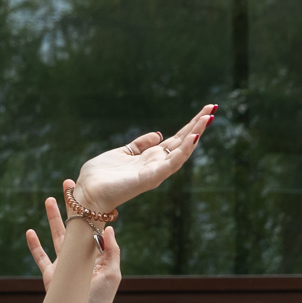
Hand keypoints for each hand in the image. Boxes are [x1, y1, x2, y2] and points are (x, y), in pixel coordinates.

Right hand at [27, 195, 119, 302]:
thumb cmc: (101, 300)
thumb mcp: (113, 273)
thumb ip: (112, 250)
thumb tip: (108, 228)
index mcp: (94, 254)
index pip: (91, 226)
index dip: (90, 210)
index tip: (88, 193)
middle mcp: (78, 257)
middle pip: (72, 225)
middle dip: (70, 206)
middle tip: (68, 185)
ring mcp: (63, 265)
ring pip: (56, 236)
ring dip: (52, 218)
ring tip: (49, 200)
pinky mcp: (51, 275)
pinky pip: (40, 257)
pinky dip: (34, 245)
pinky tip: (30, 231)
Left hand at [69, 105, 214, 216]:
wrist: (87, 194)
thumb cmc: (100, 176)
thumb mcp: (122, 152)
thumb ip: (139, 144)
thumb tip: (157, 134)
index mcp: (149, 158)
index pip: (175, 139)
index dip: (190, 126)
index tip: (204, 111)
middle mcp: (156, 165)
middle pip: (182, 142)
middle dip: (198, 125)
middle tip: (213, 107)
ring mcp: (156, 172)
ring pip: (182, 150)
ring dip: (196, 133)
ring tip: (209, 117)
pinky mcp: (151, 178)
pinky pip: (172, 163)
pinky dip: (184, 150)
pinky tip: (194, 137)